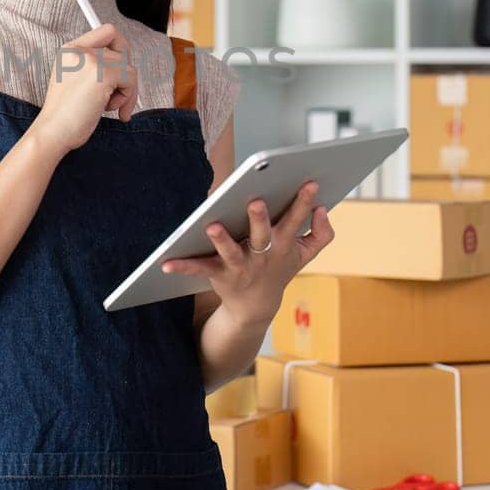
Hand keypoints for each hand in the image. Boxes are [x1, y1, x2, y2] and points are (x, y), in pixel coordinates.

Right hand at [31, 22, 138, 155]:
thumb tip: (125, 63)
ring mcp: (90, 60)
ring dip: (126, 91)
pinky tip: (114, 110)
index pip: (107, 31)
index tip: (122, 67)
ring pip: (129, 67)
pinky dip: (128, 97)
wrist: (52, 132)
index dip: (121, 47)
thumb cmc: (64, 114)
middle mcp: (79, 50)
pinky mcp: (102, 75)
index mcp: (70, 49)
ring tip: (110, 106)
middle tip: (117, 95)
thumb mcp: (74, 79)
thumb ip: (94, 65)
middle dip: (125, 76)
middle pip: (122, 51)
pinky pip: (131, 79)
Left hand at [161, 180, 334, 326]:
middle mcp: (262, 255)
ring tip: (211, 226)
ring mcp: (241, 266)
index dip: (303, 202)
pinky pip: (199, 269)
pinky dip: (182, 265)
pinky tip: (165, 262)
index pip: (295, 219)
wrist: (257, 307)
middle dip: (259, 218)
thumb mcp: (305, 254)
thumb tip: (324, 210)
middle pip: (262, 234)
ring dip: (221, 239)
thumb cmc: (279, 268)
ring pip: (231, 251)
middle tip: (255, 201)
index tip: (309, 182)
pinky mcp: (219, 275)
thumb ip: (321, 234)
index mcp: (283, 244)